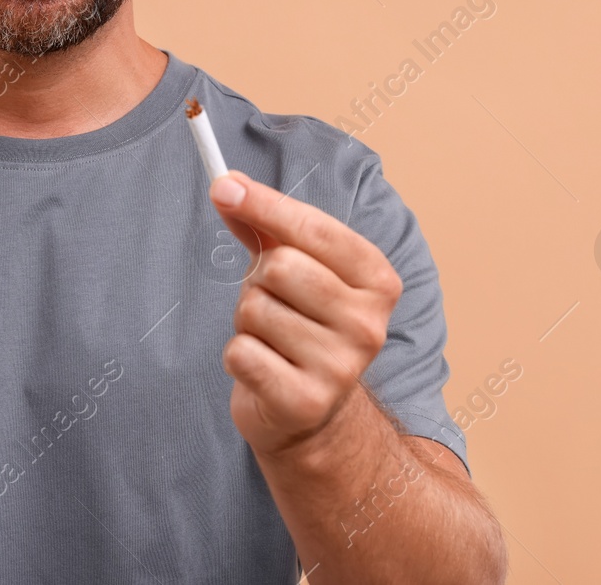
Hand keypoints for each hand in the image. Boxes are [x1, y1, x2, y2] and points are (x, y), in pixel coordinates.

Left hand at [209, 171, 402, 458]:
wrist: (312, 413)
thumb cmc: (301, 325)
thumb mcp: (294, 267)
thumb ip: (264, 225)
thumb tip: (227, 187)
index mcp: (377, 280)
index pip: (314, 229)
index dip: (264, 204)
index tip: (223, 187)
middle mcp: (369, 324)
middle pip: (280, 267)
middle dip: (258, 281)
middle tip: (273, 304)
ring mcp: (341, 367)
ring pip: (254, 309)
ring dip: (246, 321)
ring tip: (270, 339)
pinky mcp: (304, 401)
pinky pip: (239, 352)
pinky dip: (237, 356)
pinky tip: (263, 367)